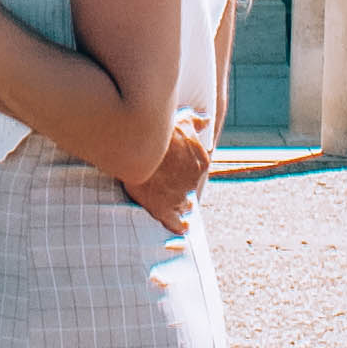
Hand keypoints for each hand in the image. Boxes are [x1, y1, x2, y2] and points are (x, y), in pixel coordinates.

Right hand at [127, 109, 216, 233]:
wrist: (139, 147)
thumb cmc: (161, 132)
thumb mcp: (182, 120)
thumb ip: (196, 122)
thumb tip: (207, 121)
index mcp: (200, 162)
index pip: (198, 169)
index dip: (189, 170)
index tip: (181, 170)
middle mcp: (192, 181)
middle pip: (190, 187)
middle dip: (184, 187)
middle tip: (173, 186)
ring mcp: (178, 196)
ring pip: (183, 205)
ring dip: (182, 205)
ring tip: (179, 206)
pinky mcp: (163, 209)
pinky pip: (175, 223)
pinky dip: (179, 226)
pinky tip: (183, 228)